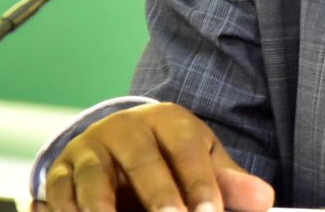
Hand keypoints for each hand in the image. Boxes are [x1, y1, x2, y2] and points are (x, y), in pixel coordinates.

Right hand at [40, 103, 273, 211]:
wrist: (116, 144)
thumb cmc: (168, 157)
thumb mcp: (201, 161)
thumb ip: (228, 184)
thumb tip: (264, 201)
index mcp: (167, 121)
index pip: (187, 147)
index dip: (200, 182)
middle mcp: (125, 129)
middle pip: (141, 160)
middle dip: (158, 194)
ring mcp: (89, 150)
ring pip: (93, 178)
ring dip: (101, 205)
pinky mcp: (60, 174)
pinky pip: (60, 195)